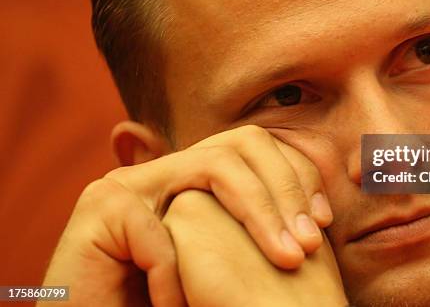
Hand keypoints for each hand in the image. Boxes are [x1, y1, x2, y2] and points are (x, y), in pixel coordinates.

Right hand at [40, 125, 332, 305]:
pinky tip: (183, 305)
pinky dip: (176, 272)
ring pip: (216, 166)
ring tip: (285, 260)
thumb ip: (257, 234)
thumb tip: (318, 220)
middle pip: (245, 143)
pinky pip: (157, 229)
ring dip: (259, 214)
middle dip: (287, 189)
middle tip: (310, 243)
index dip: (298, 177)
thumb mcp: (228, 265)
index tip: (324, 221)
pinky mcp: (99, 209)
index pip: (258, 149)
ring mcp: (131, 184)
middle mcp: (167, 171)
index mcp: (196, 180)